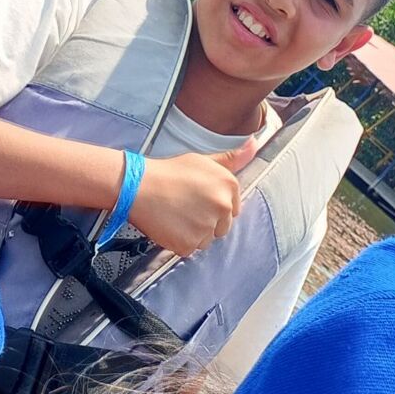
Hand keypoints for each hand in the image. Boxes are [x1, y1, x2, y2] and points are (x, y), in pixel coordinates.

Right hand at [128, 137, 256, 256]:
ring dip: (193, 233)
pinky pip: (189, 249)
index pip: (232, 208)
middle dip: (206, 221)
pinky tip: (168, 225)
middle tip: (183, 208)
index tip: (196, 199)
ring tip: (175, 216)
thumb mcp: (202, 160)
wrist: (138, 185)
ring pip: (206, 239)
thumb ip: (231, 158)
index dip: (213, 205)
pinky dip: (179, 242)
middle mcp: (222, 206)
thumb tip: (255, 145)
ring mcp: (207, 227)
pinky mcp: (190, 243)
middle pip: (222, 226)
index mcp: (228, 185)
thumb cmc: (169, 171)